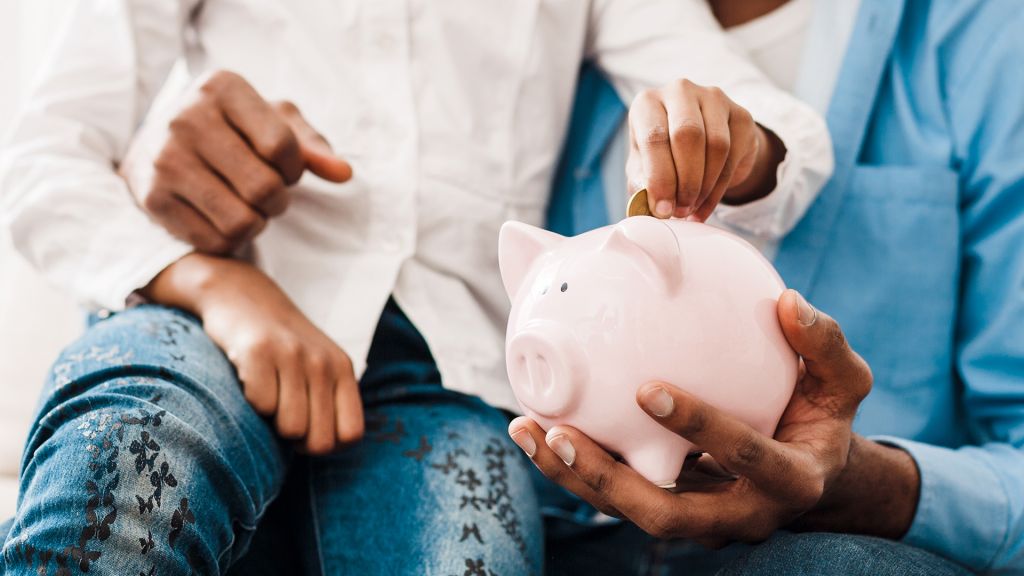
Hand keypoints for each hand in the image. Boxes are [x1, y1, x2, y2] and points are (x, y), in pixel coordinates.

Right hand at [120, 70, 352, 253]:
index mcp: (221, 87)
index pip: (282, 146)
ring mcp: (164, 159)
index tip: (286, 168)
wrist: (155, 143)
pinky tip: (224, 218)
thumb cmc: (231, 130)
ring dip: (258, 223)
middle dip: (279, 200)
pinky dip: (232, 240)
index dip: (295, 168)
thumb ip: (311, 146)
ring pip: (242, 222)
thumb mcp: (272, 122)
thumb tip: (343, 173)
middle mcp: (185, 118)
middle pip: (264, 188)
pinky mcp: (152, 198)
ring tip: (249, 207)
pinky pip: (216, 242)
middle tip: (269, 195)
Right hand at [142, 254, 364, 454]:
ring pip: (290, 428)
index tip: (307, 430)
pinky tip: (249, 377)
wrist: (240, 294)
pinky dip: (249, 402)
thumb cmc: (280, 345)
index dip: (326, 444)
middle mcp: (323, 362)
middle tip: (281, 414)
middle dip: (296, 440)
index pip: (350, 434)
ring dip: (271, 421)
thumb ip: (330, 402)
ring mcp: (292, 355)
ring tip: (267, 393)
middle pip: (319, 441)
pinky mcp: (259, 351)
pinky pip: (260, 406)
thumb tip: (325, 450)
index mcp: (343, 369)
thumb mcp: (318, 366)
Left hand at [509, 290, 872, 544]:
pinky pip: (617, 498)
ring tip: (527, 429)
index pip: (743, 456)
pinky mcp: (671, 510)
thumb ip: (824, 346)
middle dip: (608, 479)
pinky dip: (574, 469)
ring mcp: (701, 520)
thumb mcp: (842, 384)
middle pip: (665, 515)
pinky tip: (535, 430)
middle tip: (559, 432)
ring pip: (628, 514)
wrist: (813, 476)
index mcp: (790, 480)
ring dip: (574, 477)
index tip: (646, 388)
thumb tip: (788, 301)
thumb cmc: (823, 419)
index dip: (698, 425)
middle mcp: (741, 514)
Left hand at [626, 79, 784, 220]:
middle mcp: (679, 91)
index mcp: (648, 103)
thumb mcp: (643, 167)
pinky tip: (707, 204)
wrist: (702, 142)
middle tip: (680, 210)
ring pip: (717, 145)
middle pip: (688, 135)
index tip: (662, 209)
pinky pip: (734, 155)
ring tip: (691, 208)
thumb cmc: (663, 155)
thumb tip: (651, 206)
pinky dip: (720, 188)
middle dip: (686, 181)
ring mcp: (713, 98)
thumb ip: (643, 183)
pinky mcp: (741, 114)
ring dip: (704, 186)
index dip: (660, 178)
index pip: (655, 137)